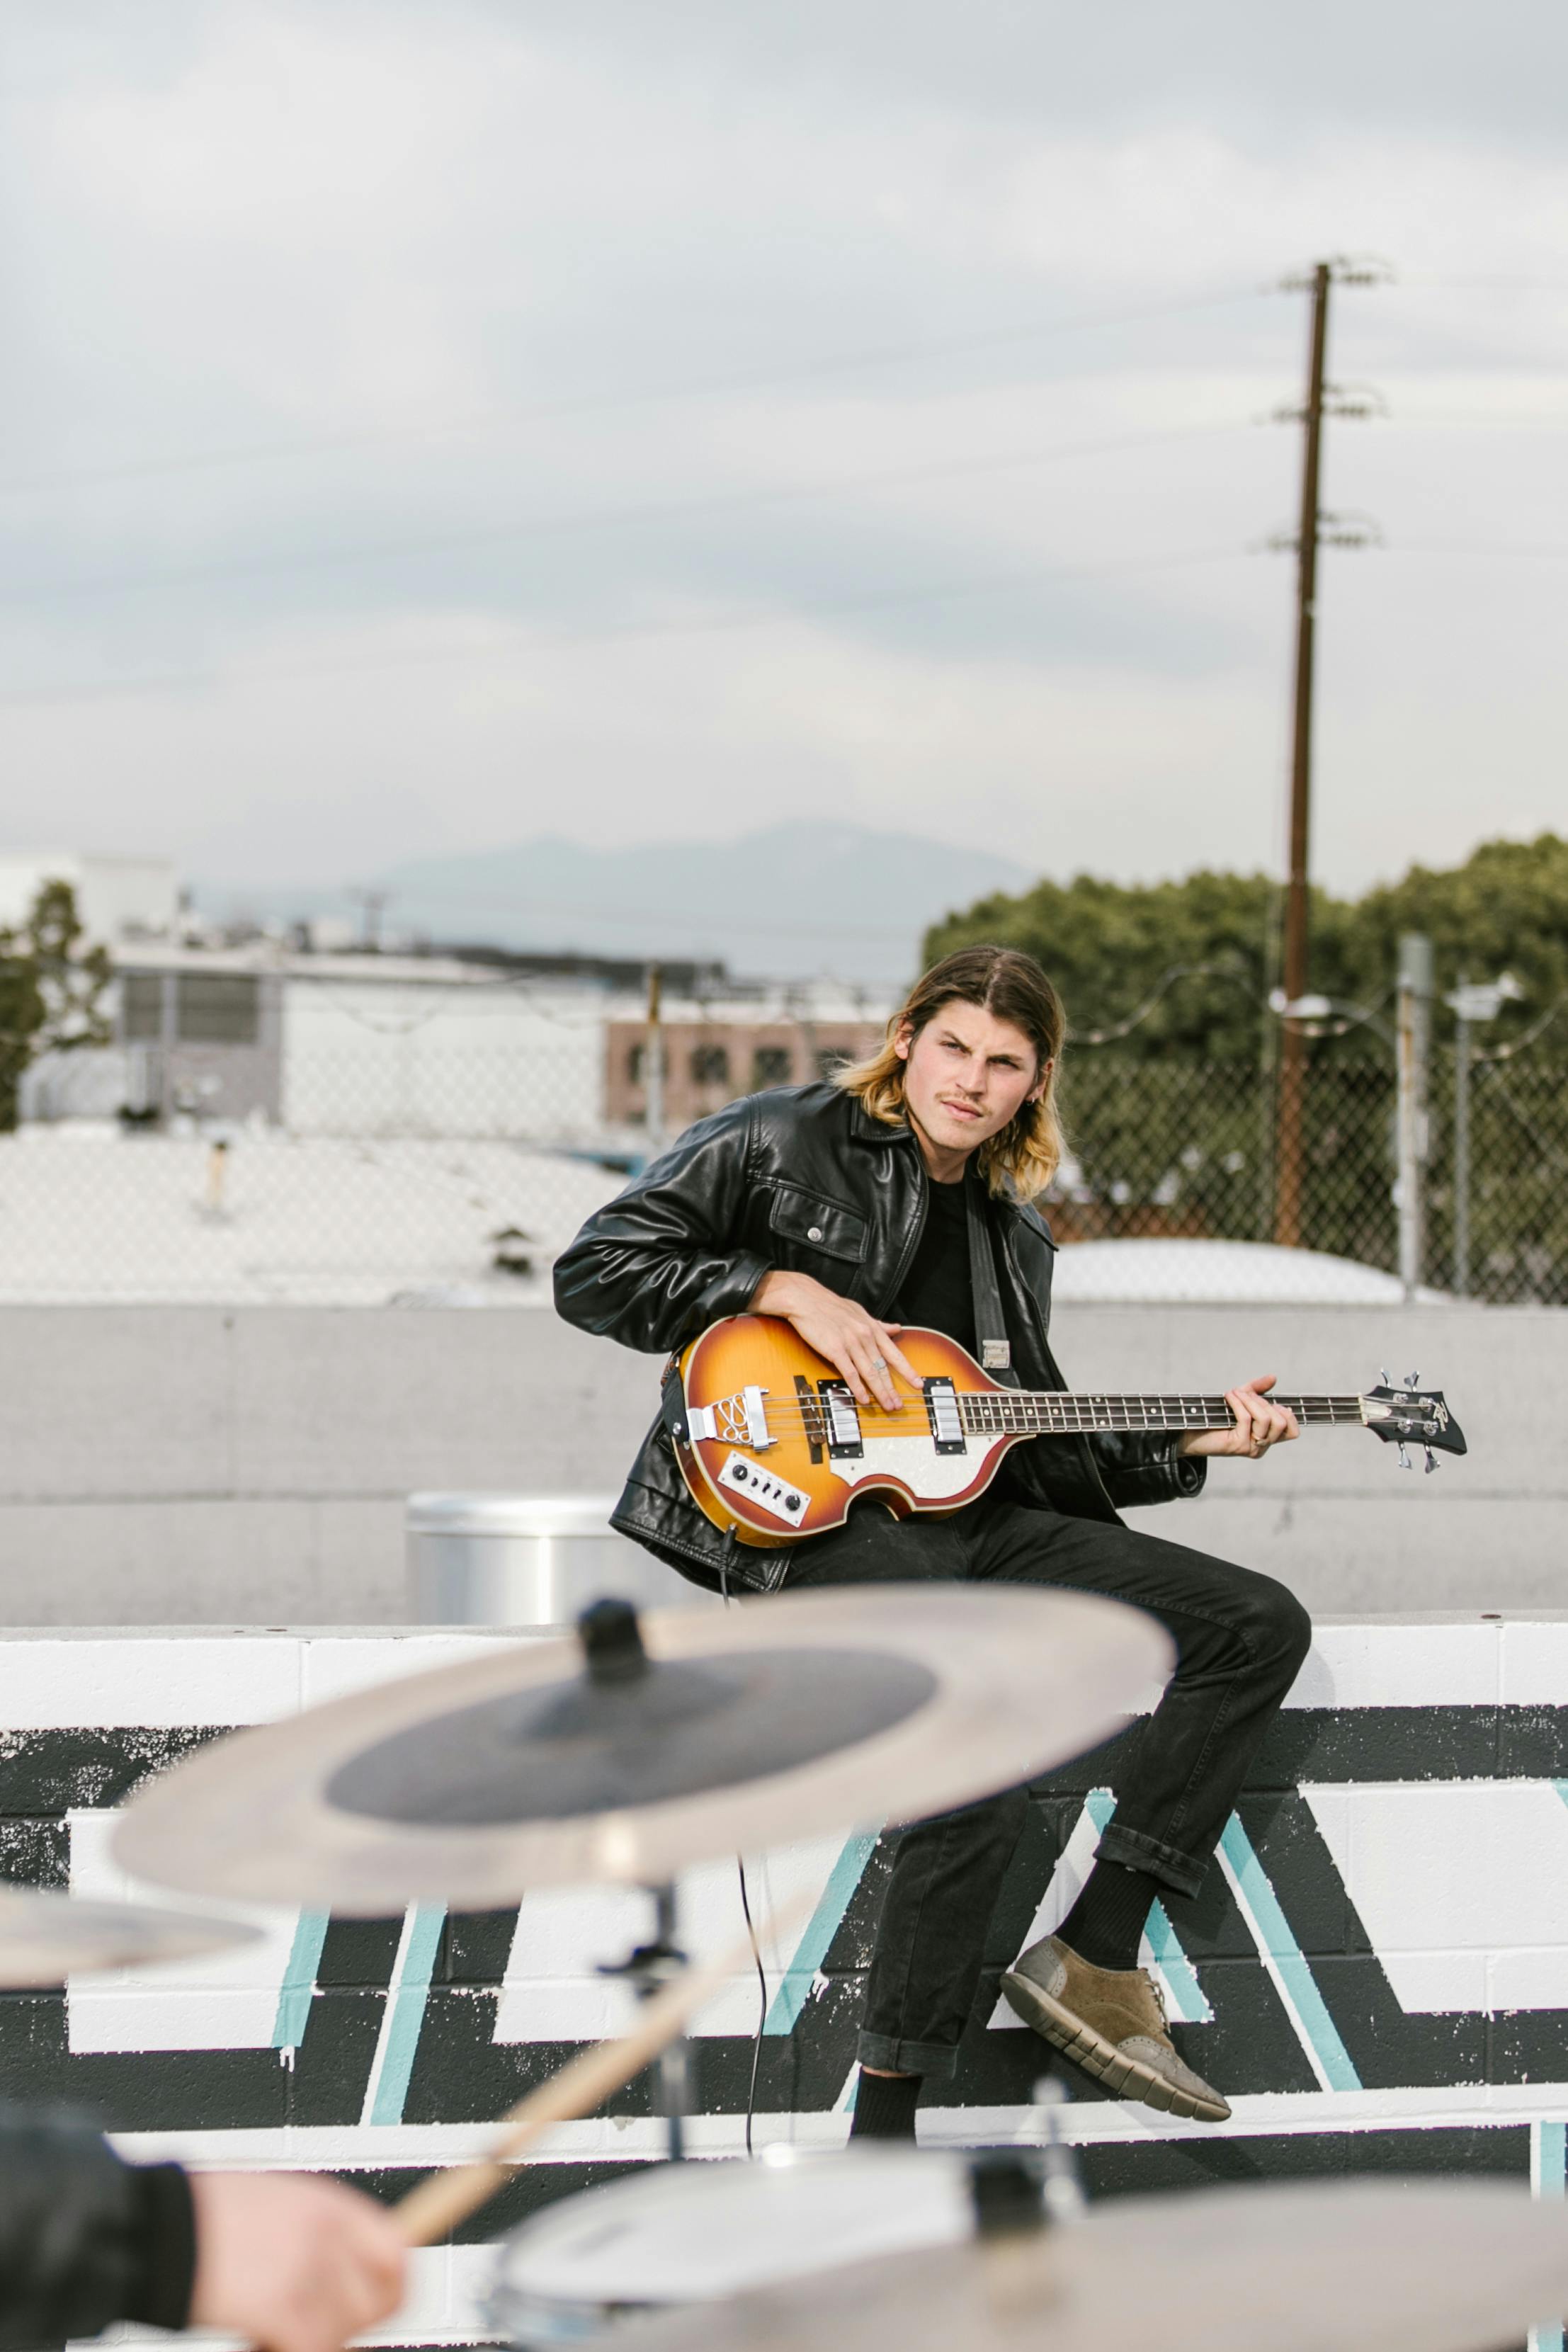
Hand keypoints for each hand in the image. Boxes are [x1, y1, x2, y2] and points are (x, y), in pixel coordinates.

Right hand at [188, 2171, 405, 2351]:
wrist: (159, 2226)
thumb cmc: (201, 2217)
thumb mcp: (275, 2205)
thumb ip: (314, 2236)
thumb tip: (339, 2277)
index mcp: (330, 2204)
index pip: (397, 2253)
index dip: (389, 2290)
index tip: (370, 2311)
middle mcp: (330, 2233)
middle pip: (382, 2299)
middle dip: (353, 2326)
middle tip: (313, 2330)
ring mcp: (311, 2269)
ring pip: (341, 2333)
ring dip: (308, 2341)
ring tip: (268, 2332)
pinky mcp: (285, 2305)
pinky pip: (312, 2349)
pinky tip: (256, 2344)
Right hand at [750, 1269, 917, 1412]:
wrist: (805, 1299)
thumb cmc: (830, 1305)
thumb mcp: (859, 1312)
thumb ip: (878, 1324)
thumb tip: (896, 1328)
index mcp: (872, 1328)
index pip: (894, 1353)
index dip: (907, 1370)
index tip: (918, 1383)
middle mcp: (865, 1336)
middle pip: (883, 1367)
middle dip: (893, 1388)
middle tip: (899, 1404)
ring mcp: (851, 1343)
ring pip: (870, 1373)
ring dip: (880, 1392)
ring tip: (887, 1406)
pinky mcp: (835, 1349)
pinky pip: (850, 1373)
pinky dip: (858, 1388)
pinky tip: (864, 1399)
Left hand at [1178, 1375, 1298, 1460]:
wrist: (1190, 1432)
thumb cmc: (1215, 1417)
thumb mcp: (1241, 1400)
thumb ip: (1258, 1390)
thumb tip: (1273, 1377)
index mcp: (1267, 1438)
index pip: (1293, 1431)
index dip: (1289, 1415)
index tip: (1273, 1403)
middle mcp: (1263, 1446)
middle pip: (1281, 1422)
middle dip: (1265, 1402)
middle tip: (1247, 1395)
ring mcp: (1252, 1448)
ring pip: (1266, 1419)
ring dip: (1250, 1400)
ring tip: (1236, 1393)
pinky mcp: (1239, 1446)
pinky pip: (1246, 1418)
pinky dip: (1238, 1402)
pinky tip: (1229, 1396)